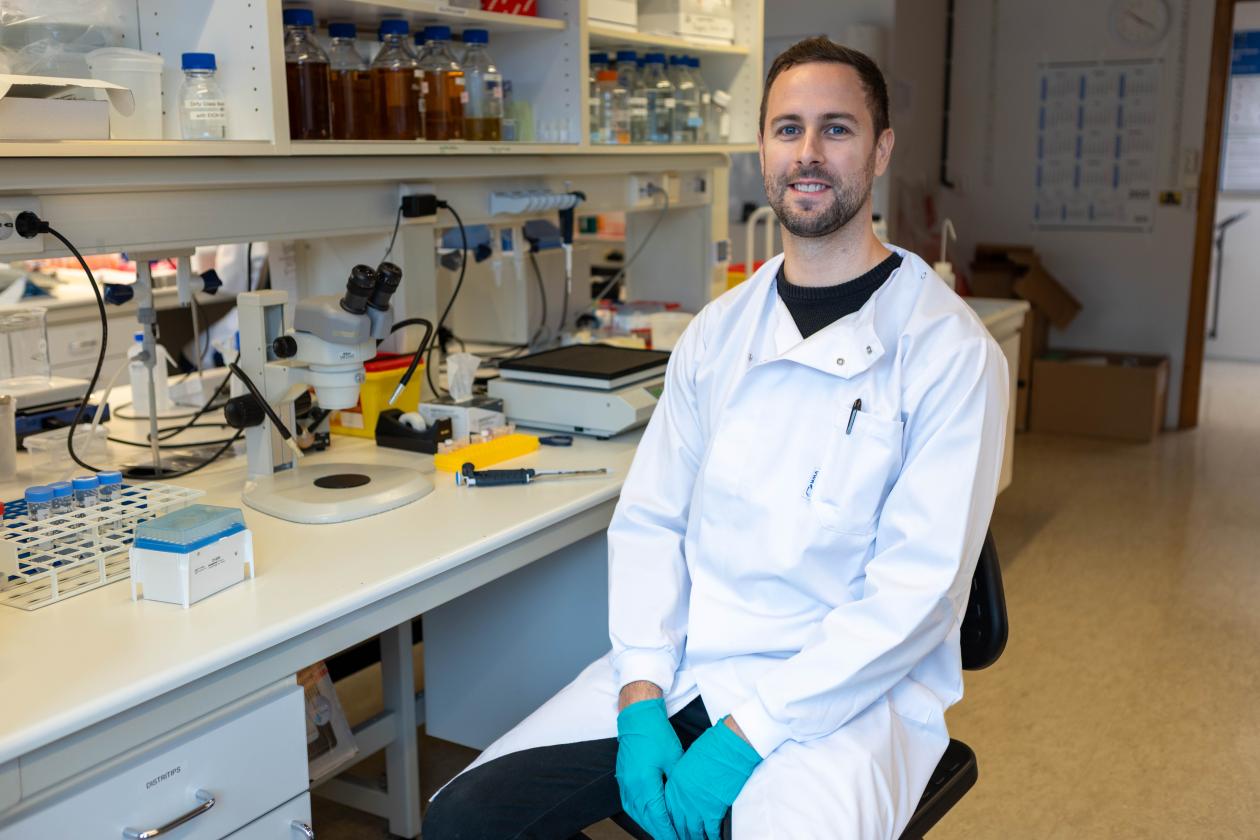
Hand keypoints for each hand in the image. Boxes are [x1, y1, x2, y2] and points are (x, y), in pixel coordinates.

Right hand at [616, 698, 681, 839]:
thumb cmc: (656, 733)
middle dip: (660, 832)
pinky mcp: (623, 777)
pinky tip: (645, 817)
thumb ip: (677, 783)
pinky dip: (638, 813)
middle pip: (646, 818)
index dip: (668, 831)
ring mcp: (625, 782)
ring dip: (648, 824)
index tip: (677, 839)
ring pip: (636, 812)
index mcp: (644, 782)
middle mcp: (631, 785)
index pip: (657, 815)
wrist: (637, 716)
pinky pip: (629, 803)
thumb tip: (685, 801)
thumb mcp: (674, 758)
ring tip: (661, 832)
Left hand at [664, 717, 761, 839]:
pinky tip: (713, 839)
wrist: (727, 748)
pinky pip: (710, 831)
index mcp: (674, 786)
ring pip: (693, 831)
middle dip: (680, 835)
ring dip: (695, 838)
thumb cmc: (710, 749)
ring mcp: (696, 807)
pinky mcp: (712, 811)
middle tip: (682, 838)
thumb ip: (681, 781)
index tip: (671, 830)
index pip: (667, 812)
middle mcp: (682, 799)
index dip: (669, 824)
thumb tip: (684, 791)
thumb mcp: (686, 762)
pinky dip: (712, 837)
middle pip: (678, 825)